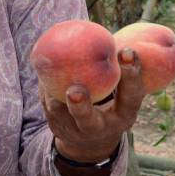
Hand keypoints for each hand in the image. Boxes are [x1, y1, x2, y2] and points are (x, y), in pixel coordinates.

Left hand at [40, 47, 144, 162]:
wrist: (92, 139)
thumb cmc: (114, 101)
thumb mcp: (125, 91)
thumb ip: (123, 70)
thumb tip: (118, 36)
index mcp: (124, 117)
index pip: (131, 97)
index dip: (130, 75)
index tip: (125, 51)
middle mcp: (100, 129)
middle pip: (88, 120)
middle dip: (80, 106)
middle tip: (74, 90)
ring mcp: (75, 131)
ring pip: (58, 111)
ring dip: (52, 89)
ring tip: (50, 63)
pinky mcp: (56, 127)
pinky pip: (46, 103)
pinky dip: (45, 84)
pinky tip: (43, 64)